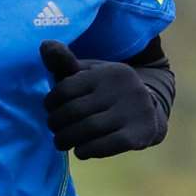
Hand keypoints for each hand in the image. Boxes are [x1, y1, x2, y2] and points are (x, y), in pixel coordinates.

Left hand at [40, 40, 164, 158]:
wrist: (150, 110)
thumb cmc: (108, 91)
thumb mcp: (89, 73)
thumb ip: (65, 63)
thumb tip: (45, 45)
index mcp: (106, 72)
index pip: (66, 88)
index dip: (51, 102)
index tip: (50, 110)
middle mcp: (122, 88)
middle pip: (75, 111)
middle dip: (57, 123)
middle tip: (53, 129)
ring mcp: (133, 111)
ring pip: (89, 129)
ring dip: (68, 139)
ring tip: (62, 142)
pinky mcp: (139, 133)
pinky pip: (107, 145)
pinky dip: (88, 150)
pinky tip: (81, 151)